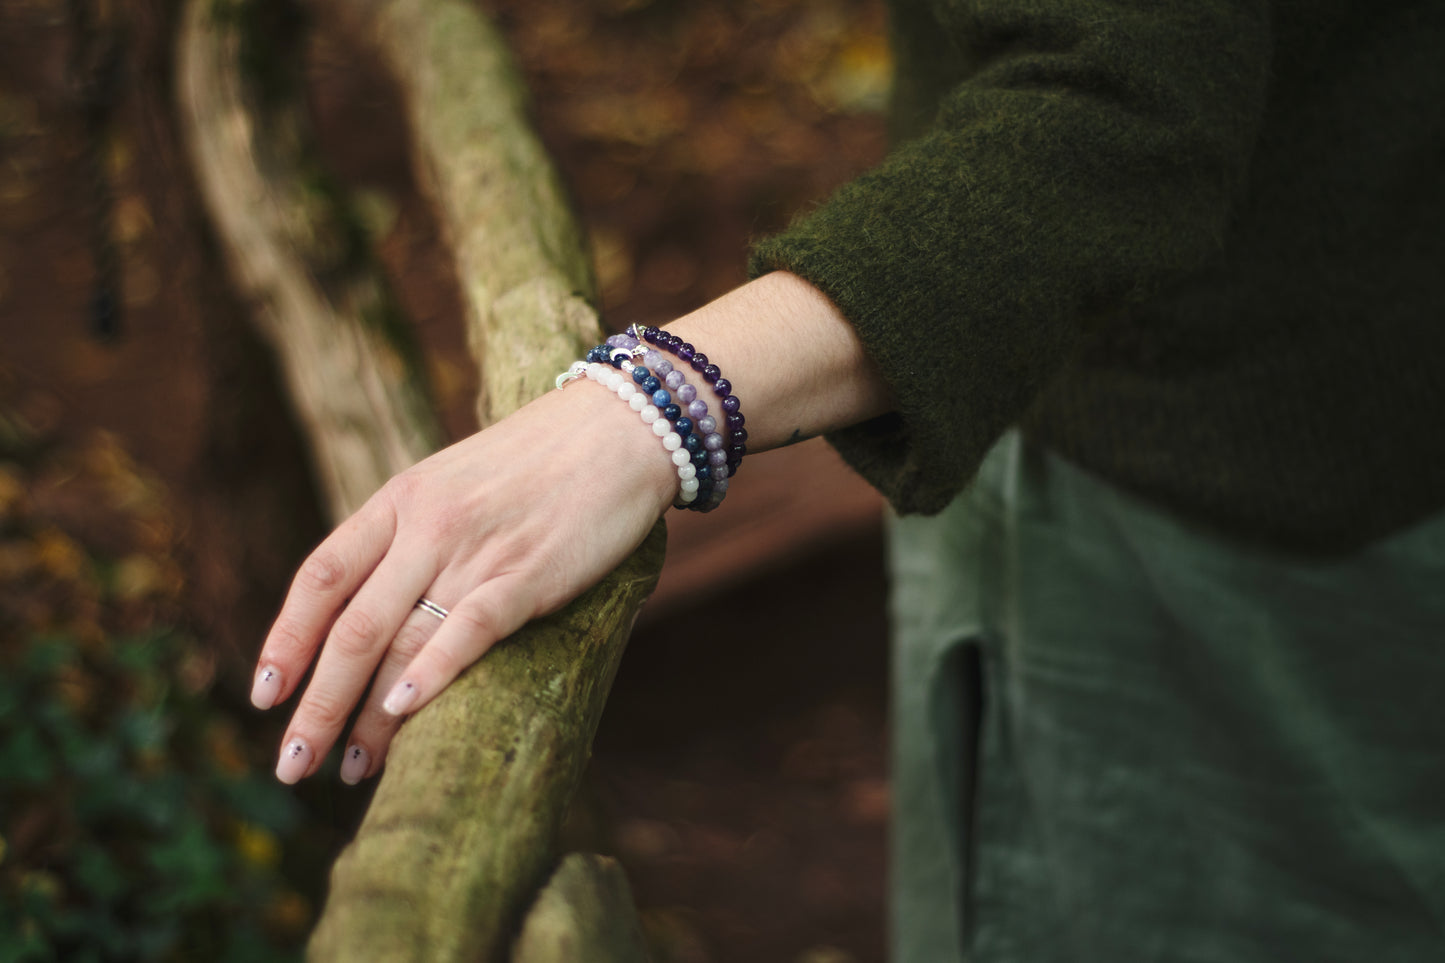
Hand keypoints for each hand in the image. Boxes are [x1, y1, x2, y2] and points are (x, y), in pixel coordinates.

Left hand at [251, 382, 675, 784]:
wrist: (619, 427)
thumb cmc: (540, 461)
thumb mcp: (454, 480)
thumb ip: (411, 533)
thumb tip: (370, 603)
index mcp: (400, 499)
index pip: (321, 576)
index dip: (286, 640)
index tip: (264, 695)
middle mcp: (426, 526)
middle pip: (351, 628)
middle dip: (317, 705)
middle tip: (294, 764)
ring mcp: (476, 550)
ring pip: (401, 642)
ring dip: (369, 716)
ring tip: (353, 768)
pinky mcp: (529, 574)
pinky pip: (469, 629)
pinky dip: (432, 674)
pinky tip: (403, 714)